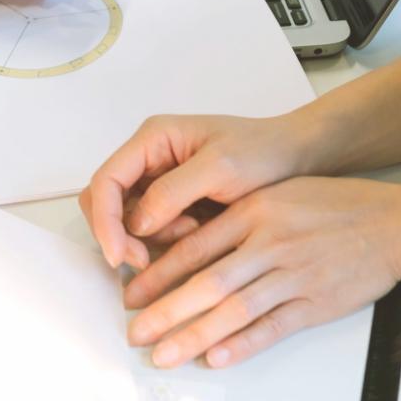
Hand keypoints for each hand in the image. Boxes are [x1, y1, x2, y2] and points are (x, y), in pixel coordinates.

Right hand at [79, 112, 327, 270]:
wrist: (296, 159)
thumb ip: (173, 192)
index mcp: (153, 139)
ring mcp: (158, 181)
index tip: (119, 255)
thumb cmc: (264, 152)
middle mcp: (148, 158)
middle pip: (106, 202)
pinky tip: (196, 233)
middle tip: (144, 261)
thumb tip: (136, 224)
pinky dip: (165, 240)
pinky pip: (151, 228)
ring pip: (126, 220)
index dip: (104, 220)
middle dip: (119, 234)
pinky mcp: (172, 202)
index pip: (106, 180)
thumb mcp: (221, 168)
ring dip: (147, 238)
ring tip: (191, 233)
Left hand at [123, 177, 400, 368]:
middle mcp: (269, 242)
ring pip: (233, 311)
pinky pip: (273, 327)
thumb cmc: (331, 205)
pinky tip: (216, 358)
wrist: (393, 221)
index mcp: (253, 212)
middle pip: (206, 284)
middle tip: (135, 332)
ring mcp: (294, 274)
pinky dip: (243, 344)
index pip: (194, 247)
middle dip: (165, 312)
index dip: (158, 275)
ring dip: (194, 336)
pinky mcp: (316, 303)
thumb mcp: (275, 194)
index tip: (131, 294)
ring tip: (163, 355)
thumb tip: (182, 248)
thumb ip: (232, 220)